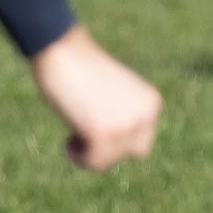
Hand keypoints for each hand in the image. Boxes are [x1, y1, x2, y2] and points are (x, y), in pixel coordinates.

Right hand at [29, 26, 161, 170]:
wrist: (62, 50)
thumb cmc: (81, 70)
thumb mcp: (114, 95)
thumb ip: (123, 117)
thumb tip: (119, 148)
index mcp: (151, 102)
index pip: (141, 142)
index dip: (118, 141)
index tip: (97, 126)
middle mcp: (145, 114)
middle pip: (130, 154)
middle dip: (107, 148)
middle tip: (85, 129)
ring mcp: (126, 124)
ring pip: (109, 161)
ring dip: (89, 152)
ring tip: (74, 129)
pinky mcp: (103, 133)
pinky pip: (93, 163)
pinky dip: (77, 156)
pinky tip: (69, 138)